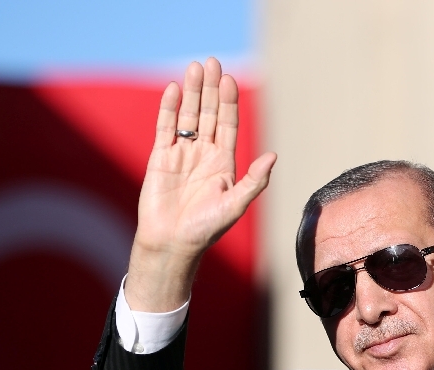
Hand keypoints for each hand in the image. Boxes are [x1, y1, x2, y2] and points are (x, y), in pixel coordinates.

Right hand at [125, 58, 276, 311]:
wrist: (172, 243)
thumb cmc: (206, 229)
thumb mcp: (235, 205)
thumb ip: (254, 181)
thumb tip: (273, 156)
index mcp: (224, 163)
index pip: (228, 124)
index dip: (229, 102)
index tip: (229, 80)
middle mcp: (204, 155)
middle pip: (208, 114)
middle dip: (211, 89)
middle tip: (213, 62)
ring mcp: (182, 154)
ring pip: (188, 116)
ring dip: (192, 92)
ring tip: (195, 67)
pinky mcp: (161, 158)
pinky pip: (166, 128)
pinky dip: (169, 108)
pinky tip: (174, 89)